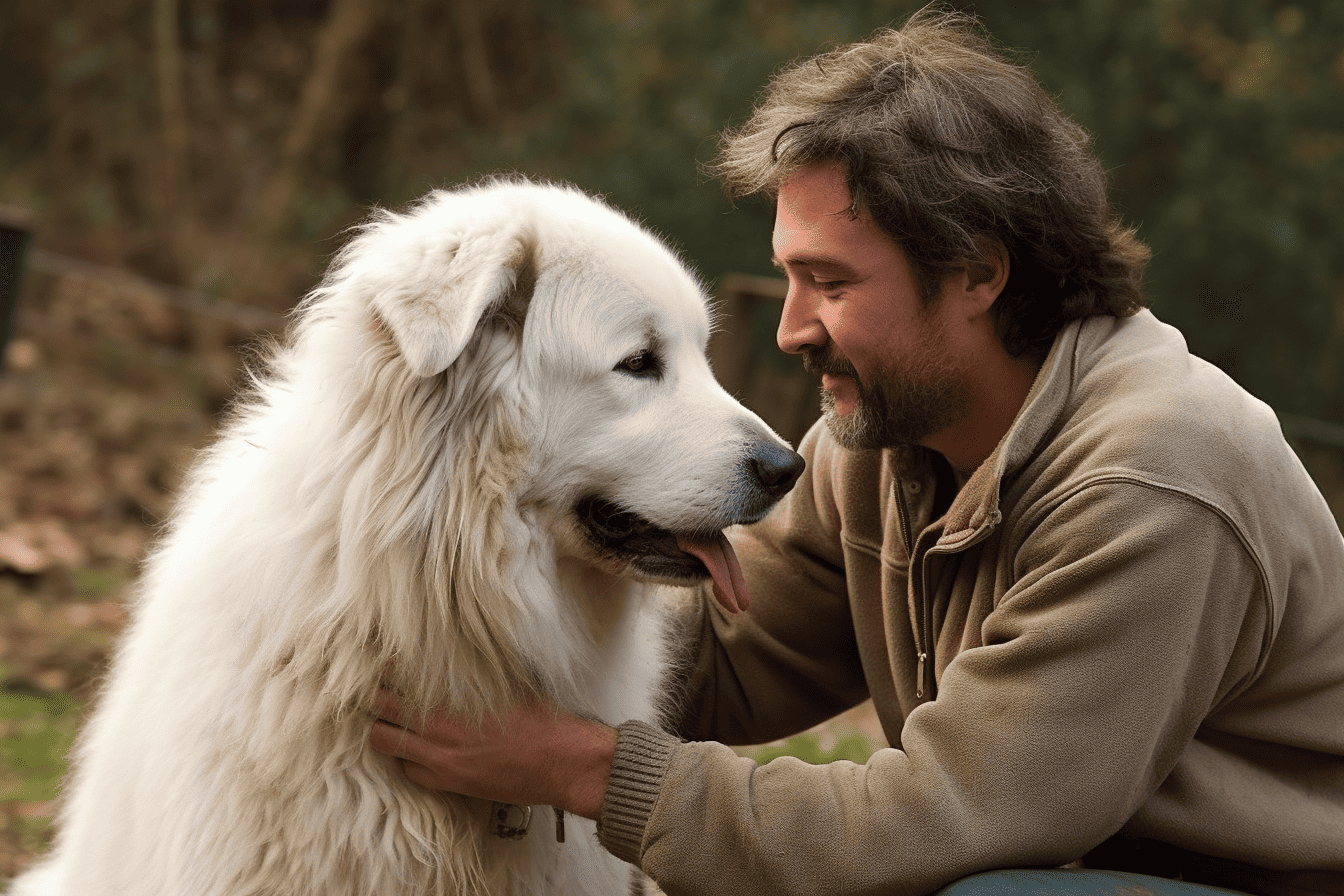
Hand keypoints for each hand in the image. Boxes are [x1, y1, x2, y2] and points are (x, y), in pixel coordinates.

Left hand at [369, 690, 616, 819]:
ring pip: (383, 742)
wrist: (561, 760)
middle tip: (380, 692)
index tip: (386, 666)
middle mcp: (438, 727)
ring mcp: (439, 758)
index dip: (386, 671)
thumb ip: (476, 671)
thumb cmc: (541, 719)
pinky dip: (407, 760)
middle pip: (380, 708)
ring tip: (392, 723)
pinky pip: (407, 772)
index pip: (397, 677)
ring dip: (384, 730)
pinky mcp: (448, 782)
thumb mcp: (510, 681)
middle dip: (375, 698)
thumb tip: (460, 655)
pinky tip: (419, 752)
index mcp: (453, 695)